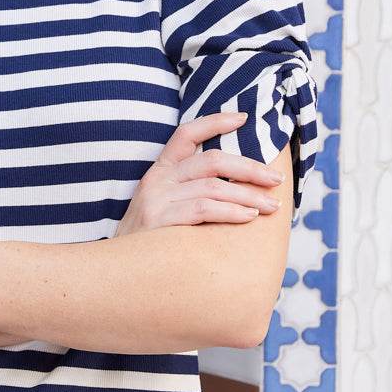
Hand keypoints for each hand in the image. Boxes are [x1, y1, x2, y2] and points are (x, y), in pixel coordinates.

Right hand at [114, 112, 283, 237]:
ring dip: (249, 195)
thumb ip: (190, 193)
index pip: (187, 134)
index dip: (215, 122)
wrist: (115, 273)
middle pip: (212, 160)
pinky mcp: (159, 221)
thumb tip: (238, 189)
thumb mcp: (163, 208)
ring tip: (271, 207)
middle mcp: (157, 180)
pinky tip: (249, 217)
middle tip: (276, 180)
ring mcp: (156, 199)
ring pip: (213, 186)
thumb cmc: (149, 243)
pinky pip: (203, 209)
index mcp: (160, 171)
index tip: (244, 118)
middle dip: (250, 168)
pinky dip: (231, 211)